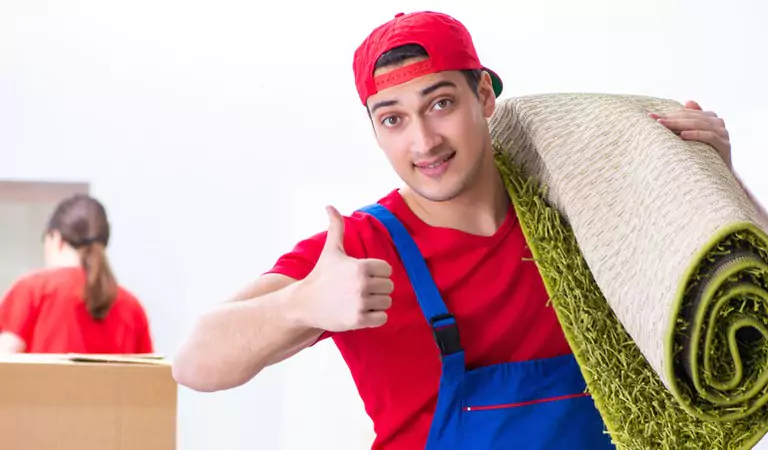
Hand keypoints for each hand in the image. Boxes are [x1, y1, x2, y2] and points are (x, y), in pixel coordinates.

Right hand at [296, 206, 392, 331]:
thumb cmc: (321, 275)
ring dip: (376, 303)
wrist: (305, 303)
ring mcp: (361, 303)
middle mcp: (362, 284)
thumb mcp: (331, 250)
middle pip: (389, 287)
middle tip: (359, 290)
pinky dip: (375, 317)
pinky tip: (361, 312)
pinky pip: (383, 318)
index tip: (362, 276)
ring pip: (387, 302)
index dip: (377, 273)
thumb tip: (329, 206)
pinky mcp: (358, 320)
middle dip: (377, 289)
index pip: (387, 270)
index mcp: (361, 266)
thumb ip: (336, 227)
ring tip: (358, 301)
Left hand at [651, 100, 732, 170]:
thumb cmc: (702, 154)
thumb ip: (691, 119)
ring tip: (664, 126)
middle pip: (692, 118)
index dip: (669, 114)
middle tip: (655, 121)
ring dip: (680, 124)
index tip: (650, 116)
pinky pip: (710, 137)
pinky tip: (682, 136)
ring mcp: (723, 134)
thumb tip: (688, 102)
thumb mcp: (694, 136)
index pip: (686, 113)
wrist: (716, 176)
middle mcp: (718, 123)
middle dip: (672, 119)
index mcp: (710, 118)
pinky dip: (696, 135)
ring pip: (700, 124)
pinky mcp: (725, 146)